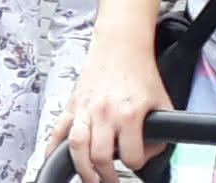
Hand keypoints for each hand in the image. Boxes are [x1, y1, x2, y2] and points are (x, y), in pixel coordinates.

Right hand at [52, 40, 171, 182]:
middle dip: (107, 175)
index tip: (136, 160)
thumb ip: (160, 134)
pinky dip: (53, 147)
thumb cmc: (140, 73)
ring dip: (82, 168)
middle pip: (100, 157)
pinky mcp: (72, 104)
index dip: (137, 163)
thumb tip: (149, 152)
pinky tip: (53, 159)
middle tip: (110, 180)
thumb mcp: (162, 104)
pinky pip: (57, 130)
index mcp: (129, 114)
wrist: (120, 47)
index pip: (131, 156)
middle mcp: (104, 113)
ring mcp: (85, 108)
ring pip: (76, 147)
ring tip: (89, 177)